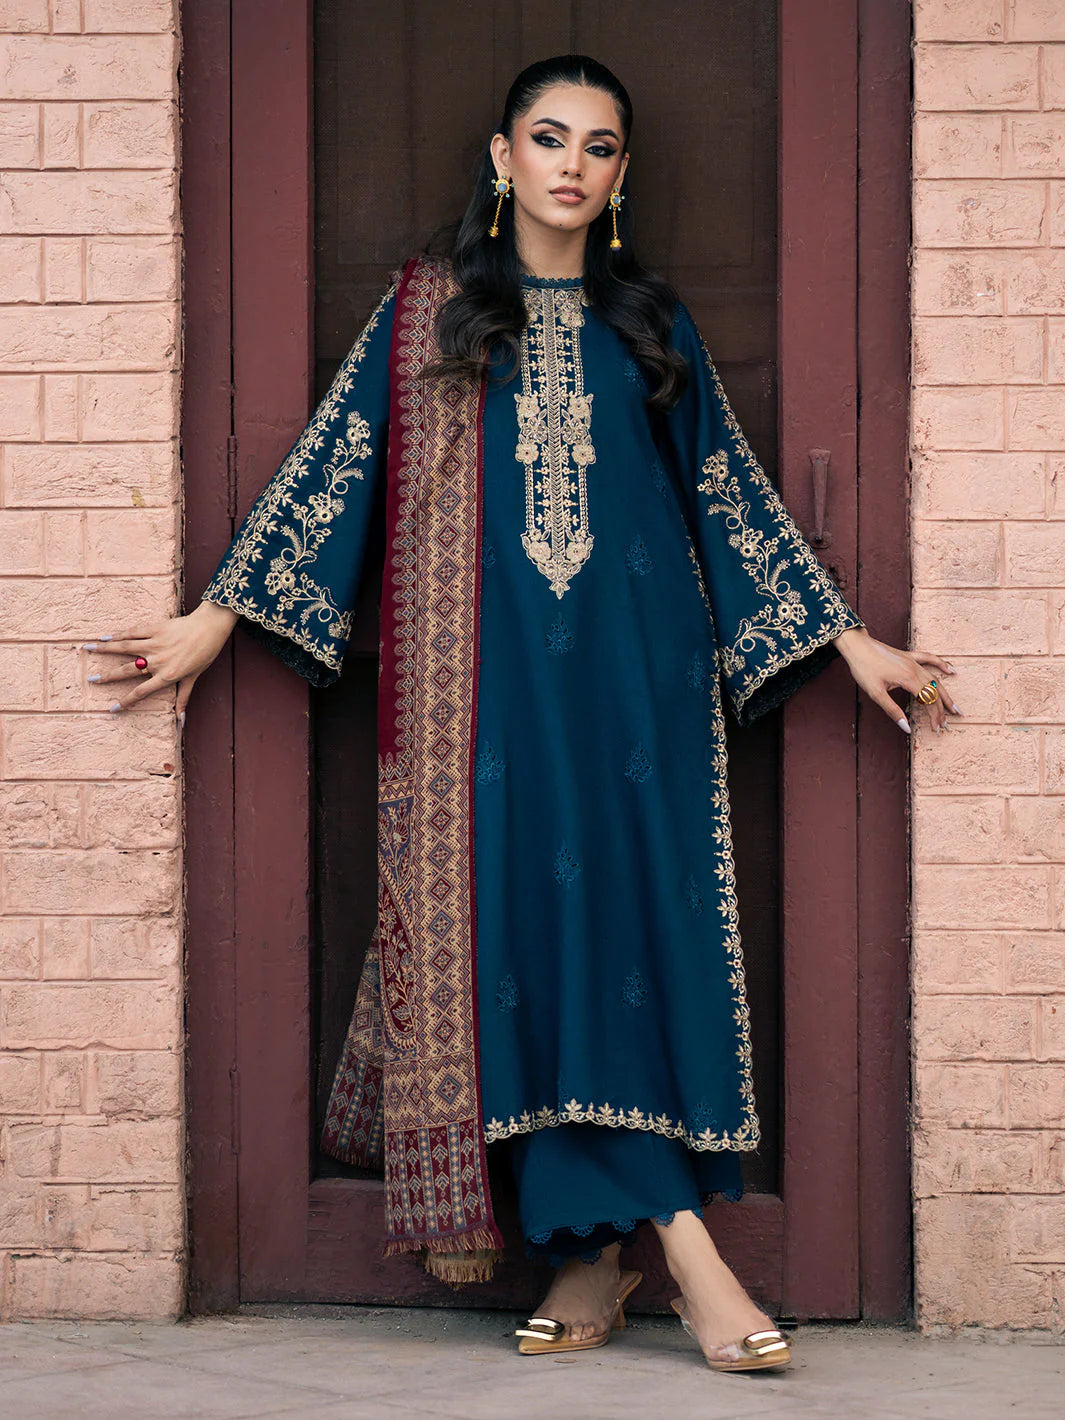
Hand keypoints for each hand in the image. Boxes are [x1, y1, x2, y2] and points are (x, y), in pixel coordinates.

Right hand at [80, 599, 238, 722]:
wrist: (210, 628)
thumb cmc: (204, 654)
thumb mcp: (194, 678)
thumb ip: (184, 698)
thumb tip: (181, 720)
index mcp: (166, 675)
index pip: (141, 692)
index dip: (127, 702)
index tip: (113, 709)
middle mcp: (157, 661)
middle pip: (127, 670)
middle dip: (108, 676)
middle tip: (92, 679)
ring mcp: (154, 644)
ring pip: (125, 648)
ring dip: (105, 649)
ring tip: (88, 649)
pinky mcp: (155, 629)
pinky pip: (133, 632)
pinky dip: (119, 634)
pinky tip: (106, 636)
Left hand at [832, 626, 958, 734]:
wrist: (857, 646)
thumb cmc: (864, 669)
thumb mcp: (875, 693)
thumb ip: (892, 710)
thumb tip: (906, 727)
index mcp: (908, 679)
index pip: (928, 701)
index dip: (934, 715)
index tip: (936, 728)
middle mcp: (915, 669)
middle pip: (934, 691)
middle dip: (941, 709)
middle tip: (946, 723)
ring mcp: (913, 661)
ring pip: (934, 678)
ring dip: (945, 694)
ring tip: (953, 707)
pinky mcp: (909, 656)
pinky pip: (930, 659)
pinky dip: (942, 665)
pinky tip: (951, 670)